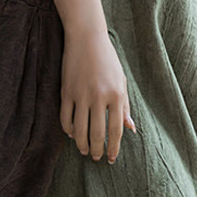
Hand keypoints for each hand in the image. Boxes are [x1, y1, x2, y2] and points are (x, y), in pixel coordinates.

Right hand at [59, 26, 135, 163]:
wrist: (86, 38)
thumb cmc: (108, 60)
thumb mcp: (121, 81)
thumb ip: (125, 106)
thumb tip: (130, 128)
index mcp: (116, 94)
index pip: (116, 129)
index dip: (114, 147)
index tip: (112, 158)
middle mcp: (99, 97)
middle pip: (96, 134)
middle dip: (97, 150)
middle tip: (97, 158)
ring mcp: (80, 95)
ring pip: (79, 130)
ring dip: (81, 144)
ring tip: (84, 151)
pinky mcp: (66, 91)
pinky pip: (65, 118)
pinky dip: (68, 130)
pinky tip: (72, 135)